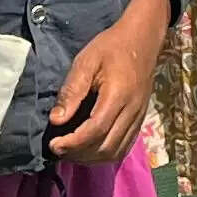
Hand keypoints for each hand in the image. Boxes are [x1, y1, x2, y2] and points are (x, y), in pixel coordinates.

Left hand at [48, 2, 166, 161]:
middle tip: (59, 148)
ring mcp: (139, 117)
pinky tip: (89, 148)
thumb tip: (56, 120)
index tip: (53, 144)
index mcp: (118, 95)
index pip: (95, 130)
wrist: (143, 38)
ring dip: (91, 158)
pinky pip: (124, 147)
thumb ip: (72, 91)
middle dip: (79, 154)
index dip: (73, 143)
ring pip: (116, 152)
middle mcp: (132, 110)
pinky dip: (105, 154)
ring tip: (72, 150)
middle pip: (106, 147)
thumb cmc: (111, 46)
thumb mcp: (86, 61)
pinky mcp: (140, 119)